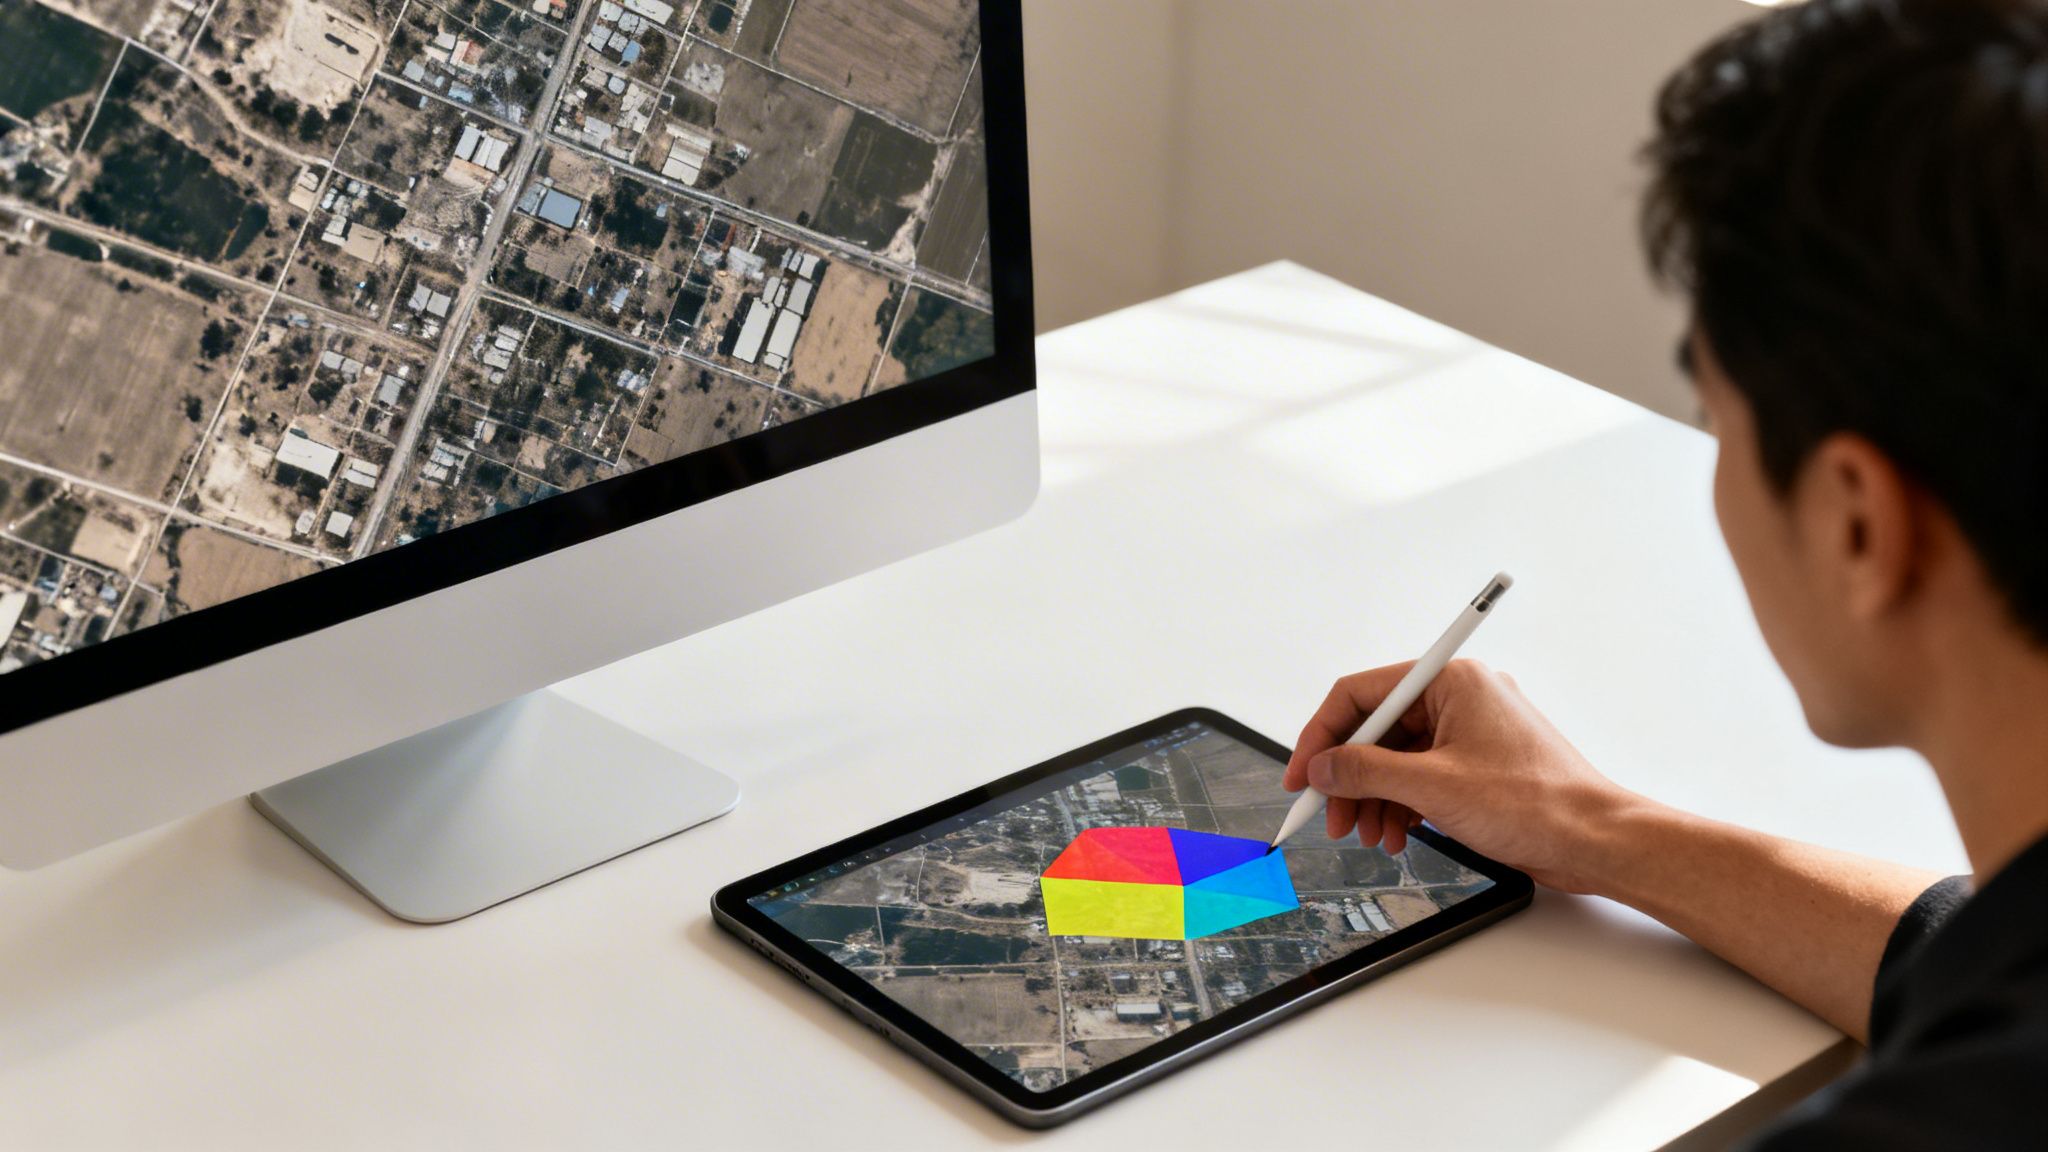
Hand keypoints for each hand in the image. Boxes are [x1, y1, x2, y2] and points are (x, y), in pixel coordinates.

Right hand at [1282, 660, 1644, 890]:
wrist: (1594, 841)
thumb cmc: (1538, 803)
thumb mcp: (1433, 787)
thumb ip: (1365, 772)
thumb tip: (1323, 767)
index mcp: (1451, 681)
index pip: (1361, 695)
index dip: (1321, 736)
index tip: (1302, 775)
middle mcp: (1459, 698)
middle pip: (1375, 730)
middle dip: (1348, 778)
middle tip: (1331, 816)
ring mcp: (1468, 732)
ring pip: (1395, 759)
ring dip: (1373, 799)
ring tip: (1369, 834)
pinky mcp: (1475, 765)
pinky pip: (1419, 776)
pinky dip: (1400, 805)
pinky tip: (1397, 834)